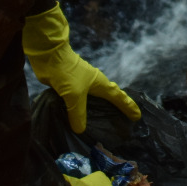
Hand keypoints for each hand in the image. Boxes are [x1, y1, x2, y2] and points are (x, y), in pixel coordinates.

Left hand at [22, 3, 140, 132]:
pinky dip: (84, 110)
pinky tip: (79, 118)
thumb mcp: (74, 95)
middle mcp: (94, 84)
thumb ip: (78, 113)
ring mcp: (82, 84)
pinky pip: (80, 102)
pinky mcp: (70, 86)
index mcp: (101, 84)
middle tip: (124, 120)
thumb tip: (80, 130)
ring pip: (95, 100)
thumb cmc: (67, 72)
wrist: (49, 55)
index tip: (137, 116)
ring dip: (100, 109)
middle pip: (110, 97)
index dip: (128, 107)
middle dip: (118, 107)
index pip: (119, 97)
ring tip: (102, 123)